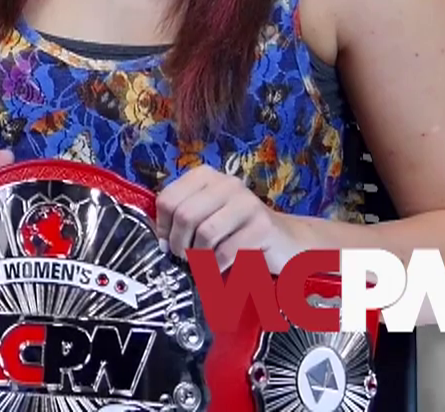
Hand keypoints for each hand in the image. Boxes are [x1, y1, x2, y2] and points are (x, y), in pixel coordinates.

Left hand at [155, 165, 304, 272]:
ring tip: (202, 264)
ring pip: (205, 233)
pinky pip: (226, 251)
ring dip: (198, 257)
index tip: (166, 243)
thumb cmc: (236, 232)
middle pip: (184, 215)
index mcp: (205, 176)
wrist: (285, 241)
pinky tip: (219, 268)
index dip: (162, 226)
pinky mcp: (263, 225)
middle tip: (183, 258)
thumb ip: (181, 219)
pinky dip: (217, 266)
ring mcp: (247, 202)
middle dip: (179, 243)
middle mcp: (226, 183)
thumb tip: (160, 240)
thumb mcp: (206, 217)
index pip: (168, 199)